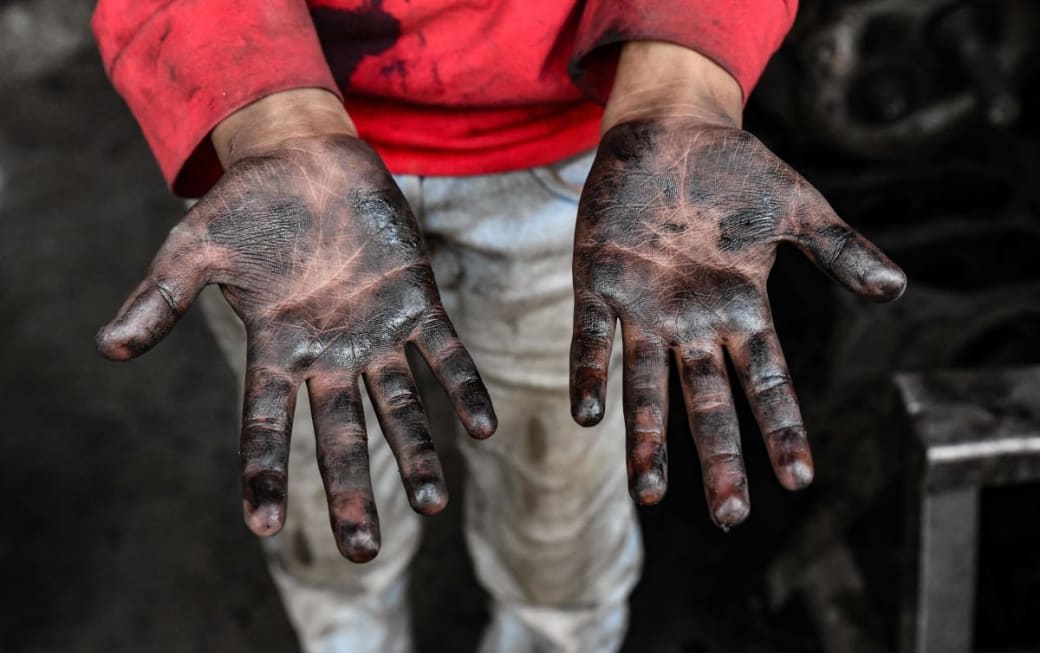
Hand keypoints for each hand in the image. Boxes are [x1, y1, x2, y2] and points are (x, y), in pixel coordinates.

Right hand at [97, 103, 495, 560]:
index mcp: (277, 350)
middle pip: (340, 434)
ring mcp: (378, 333)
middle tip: (364, 551)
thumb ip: (162, 297)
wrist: (307, 157)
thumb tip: (109, 348)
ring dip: (417, 453)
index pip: (267, 424)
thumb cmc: (248, 204)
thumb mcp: (194, 248)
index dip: (265, 474)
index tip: (266, 527)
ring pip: (400, 406)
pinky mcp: (418, 303)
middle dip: (352, 489)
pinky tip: (483, 426)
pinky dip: (463, 387)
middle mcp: (330, 355)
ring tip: (434, 504)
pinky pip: (446, 353)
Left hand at [571, 50, 904, 527]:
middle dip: (719, 457)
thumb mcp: (796, 208)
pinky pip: (590, 337)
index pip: (767, 381)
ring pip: (647, 385)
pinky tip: (589, 415)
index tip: (800, 480)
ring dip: (646, 439)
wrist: (669, 128)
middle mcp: (693, 320)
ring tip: (648, 493)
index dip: (783, 429)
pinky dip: (589, 374)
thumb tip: (896, 288)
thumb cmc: (734, 169)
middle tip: (730, 515)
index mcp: (741, 308)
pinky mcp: (598, 282)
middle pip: (709, 401)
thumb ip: (838, 250)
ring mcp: (644, 307)